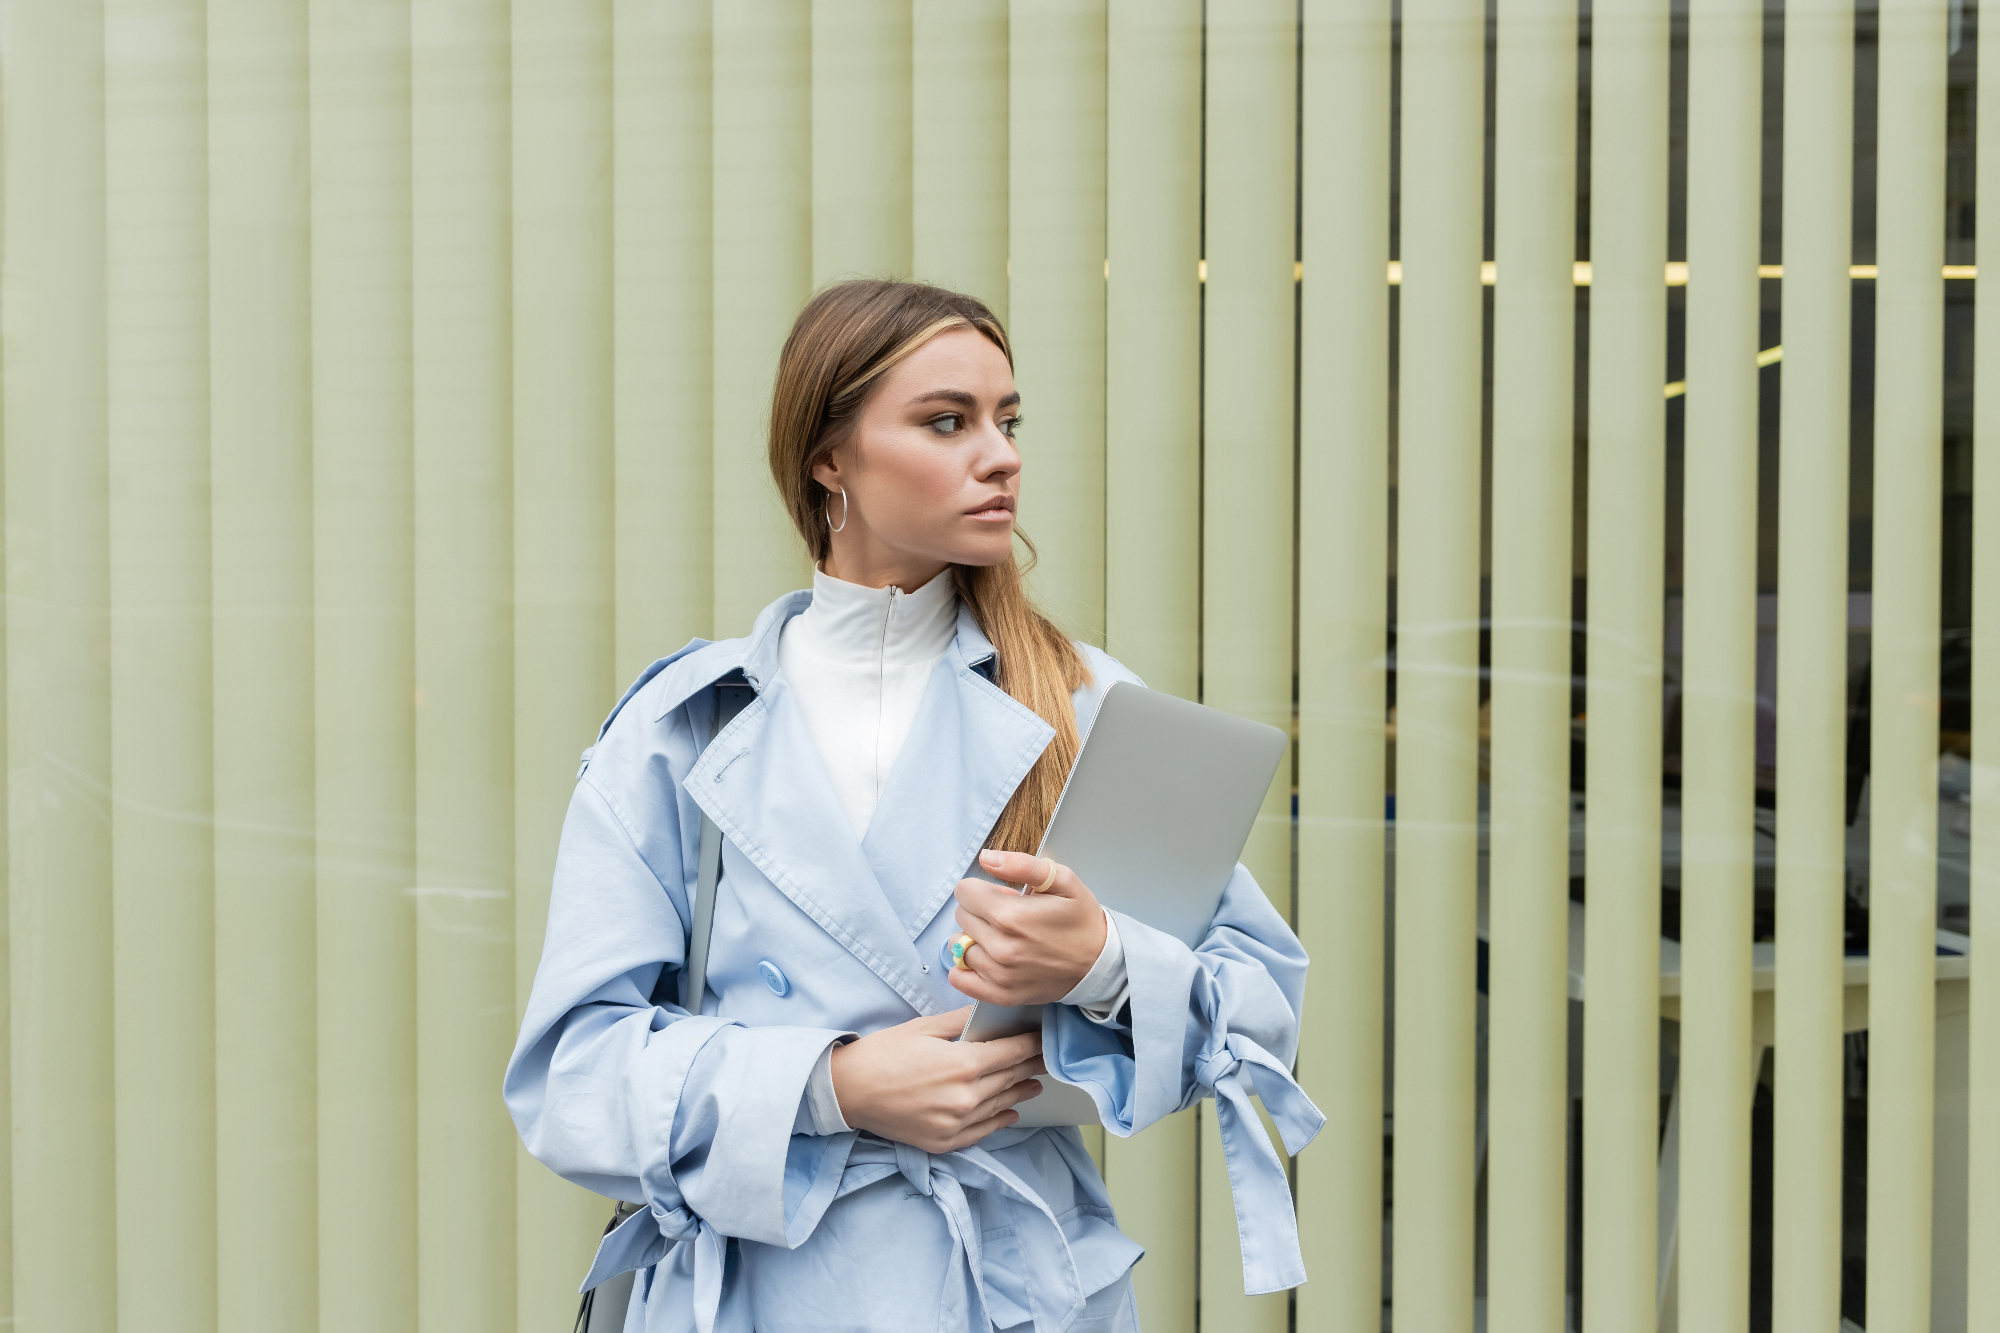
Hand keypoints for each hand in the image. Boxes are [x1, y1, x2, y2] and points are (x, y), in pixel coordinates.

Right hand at [828, 1007, 1044, 1152]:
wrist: (849, 1091)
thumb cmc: (884, 1053)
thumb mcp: (925, 1027)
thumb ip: (964, 1020)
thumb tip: (991, 1010)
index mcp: (964, 1064)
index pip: (1013, 1052)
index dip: (1033, 1043)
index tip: (1044, 1037)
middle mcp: (966, 1097)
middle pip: (1011, 1078)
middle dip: (1031, 1065)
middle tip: (1046, 1057)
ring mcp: (957, 1123)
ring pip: (1001, 1104)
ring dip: (1021, 1092)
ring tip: (1035, 1083)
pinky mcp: (945, 1141)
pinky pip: (983, 1131)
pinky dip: (1000, 1120)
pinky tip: (1011, 1113)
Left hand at [946, 848, 1107, 1006]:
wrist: (1099, 964)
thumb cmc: (1081, 920)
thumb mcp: (1063, 881)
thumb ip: (1023, 865)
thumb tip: (987, 858)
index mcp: (1011, 916)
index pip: (964, 892)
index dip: (983, 888)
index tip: (1004, 895)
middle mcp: (1000, 947)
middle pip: (961, 917)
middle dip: (979, 910)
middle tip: (1009, 916)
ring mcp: (999, 975)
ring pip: (958, 946)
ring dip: (974, 938)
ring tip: (1001, 937)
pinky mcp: (1000, 995)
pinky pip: (960, 979)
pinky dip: (965, 968)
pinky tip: (985, 958)